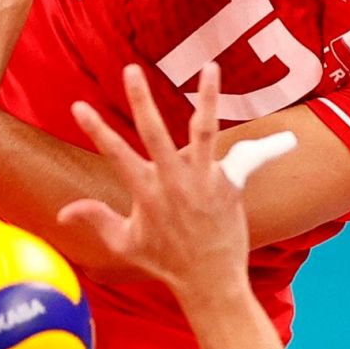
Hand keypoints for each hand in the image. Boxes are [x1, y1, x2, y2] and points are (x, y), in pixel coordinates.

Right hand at [58, 63, 289, 298]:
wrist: (209, 281)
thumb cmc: (164, 262)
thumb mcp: (123, 243)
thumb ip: (95, 220)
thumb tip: (62, 213)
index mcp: (145, 193)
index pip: (114, 154)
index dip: (95, 129)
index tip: (78, 104)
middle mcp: (173, 183)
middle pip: (155, 133)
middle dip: (141, 100)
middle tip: (130, 70)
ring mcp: (203, 182)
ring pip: (204, 131)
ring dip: (208, 97)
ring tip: (210, 67)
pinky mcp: (229, 186)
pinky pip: (246, 159)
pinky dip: (266, 149)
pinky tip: (287, 138)